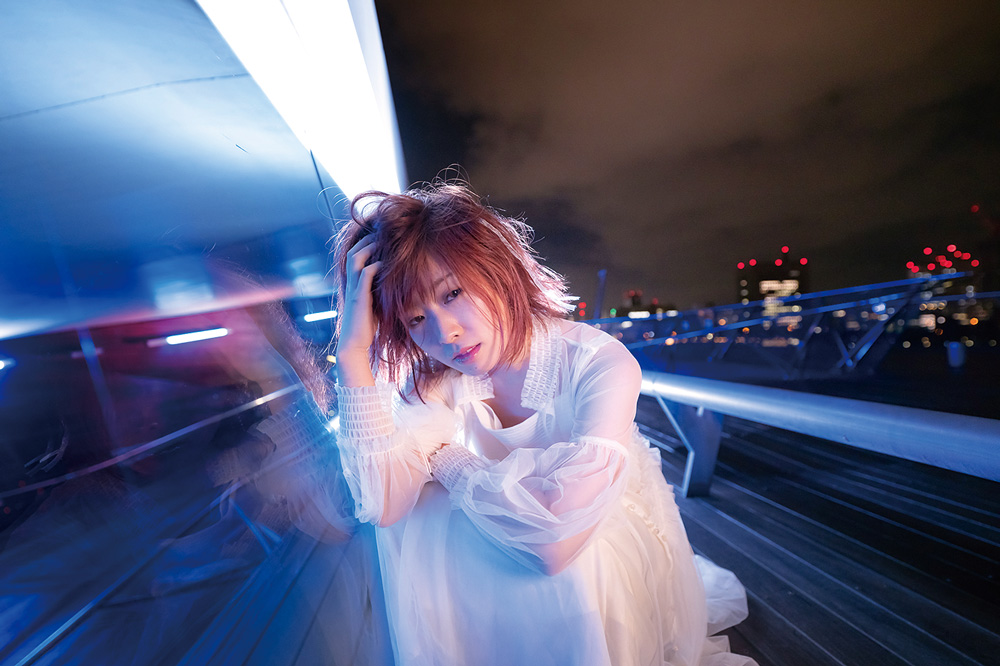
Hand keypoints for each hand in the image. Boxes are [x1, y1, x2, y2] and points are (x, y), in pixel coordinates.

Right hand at [337, 235, 380, 384]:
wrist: (354, 345)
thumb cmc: (366, 327)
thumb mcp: (374, 304)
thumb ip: (378, 291)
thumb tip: (392, 283)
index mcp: (353, 284)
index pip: (355, 256)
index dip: (364, 244)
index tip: (379, 236)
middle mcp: (351, 283)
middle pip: (353, 252)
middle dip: (366, 239)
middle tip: (380, 231)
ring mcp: (353, 289)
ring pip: (356, 258)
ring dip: (369, 247)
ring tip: (381, 240)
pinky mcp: (359, 297)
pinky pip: (365, 275)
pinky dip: (375, 266)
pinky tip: (385, 263)